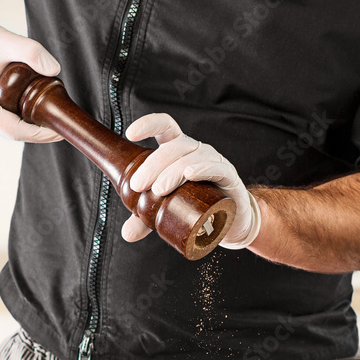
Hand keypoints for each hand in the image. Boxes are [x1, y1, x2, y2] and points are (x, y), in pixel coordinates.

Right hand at [0, 18, 62, 142]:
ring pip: (11, 127)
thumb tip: (55, 70)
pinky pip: (7, 120)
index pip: (16, 131)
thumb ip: (32, 52)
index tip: (60, 131)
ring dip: (32, 123)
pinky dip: (22, 116)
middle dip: (40, 130)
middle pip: (16, 132)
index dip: (40, 134)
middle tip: (62, 121)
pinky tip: (38, 108)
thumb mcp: (6, 42)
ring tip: (53, 114)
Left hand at [121, 114, 261, 248]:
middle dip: (153, 164)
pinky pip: (216, 168)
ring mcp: (213, 161)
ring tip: (159, 190)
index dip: (148, 125)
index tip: (130, 134)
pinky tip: (190, 175)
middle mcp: (196, 151)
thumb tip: (127, 233)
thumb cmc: (197, 206)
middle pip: (174, 146)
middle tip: (138, 185)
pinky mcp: (228, 176)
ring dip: (172, 171)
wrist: (232, 220)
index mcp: (179, 151)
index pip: (165, 127)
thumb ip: (145, 220)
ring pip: (191, 157)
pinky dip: (202, 169)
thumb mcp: (166, 211)